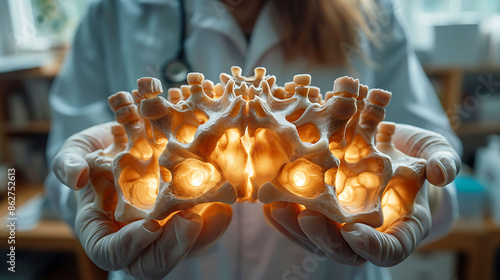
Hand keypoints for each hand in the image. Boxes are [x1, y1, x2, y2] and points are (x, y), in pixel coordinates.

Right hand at [52, 123, 231, 278]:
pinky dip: (216, 223)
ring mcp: (162, 231)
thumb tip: (77, 178)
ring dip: (200, 237)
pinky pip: (203, 234)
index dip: (130, 245)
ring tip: (215, 210)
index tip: (149, 225)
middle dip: (172, 247)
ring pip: (182, 251)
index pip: (112, 253)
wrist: (126, 142)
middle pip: (151, 263)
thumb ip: (68, 164)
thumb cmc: (96, 154)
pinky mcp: (184, 218)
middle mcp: (133, 238)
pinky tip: (224, 206)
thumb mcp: (76, 153)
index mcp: (101, 231)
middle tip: (189, 220)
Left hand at [264, 123, 459, 266]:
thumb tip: (440, 173)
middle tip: (307, 217)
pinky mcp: (317, 211)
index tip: (354, 231)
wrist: (386, 149)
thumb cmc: (415, 157)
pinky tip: (267, 196)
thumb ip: (443, 162)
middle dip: (323, 237)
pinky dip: (281, 212)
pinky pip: (295, 220)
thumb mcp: (435, 153)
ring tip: (277, 204)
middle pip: (342, 250)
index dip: (371, 246)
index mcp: (400, 228)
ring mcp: (338, 225)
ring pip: (313, 238)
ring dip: (293, 226)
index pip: (387, 250)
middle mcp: (365, 232)